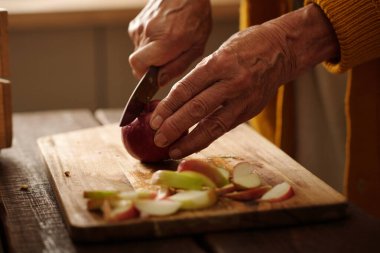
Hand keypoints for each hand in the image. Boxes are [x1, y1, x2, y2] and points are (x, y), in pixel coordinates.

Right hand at [128, 0, 211, 85]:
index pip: (138, 65)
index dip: (144, 75)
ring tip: (167, 43)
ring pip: (138, 52)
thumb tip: (159, 82)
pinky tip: (162, 36)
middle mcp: (148, 33)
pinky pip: (138, 42)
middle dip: (151, 66)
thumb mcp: (196, 47)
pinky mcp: (136, 23)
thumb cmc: (195, 16)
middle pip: (137, 62)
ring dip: (151, 54)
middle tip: (167, 58)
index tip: (154, 76)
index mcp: (164, 41)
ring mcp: (139, 26)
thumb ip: (176, 67)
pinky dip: (148, 44)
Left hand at [149, 4, 338, 158]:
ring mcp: (243, 99)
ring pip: (213, 125)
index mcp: (219, 63)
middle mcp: (231, 82)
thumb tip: (175, 102)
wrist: (281, 50)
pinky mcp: (250, 111)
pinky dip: (207, 138)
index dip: (168, 107)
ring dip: (190, 141)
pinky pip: (225, 127)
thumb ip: (200, 78)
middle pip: (197, 109)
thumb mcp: (218, 54)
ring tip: (174, 150)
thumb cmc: (246, 48)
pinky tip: (194, 144)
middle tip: (159, 140)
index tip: (154, 120)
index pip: (187, 89)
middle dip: (175, 127)